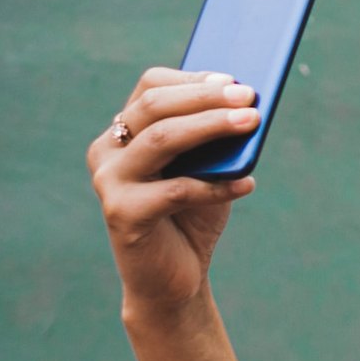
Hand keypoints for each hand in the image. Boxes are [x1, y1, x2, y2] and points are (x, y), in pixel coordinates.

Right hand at [87, 68, 260, 316]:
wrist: (174, 281)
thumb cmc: (192, 218)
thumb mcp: (207, 171)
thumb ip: (216, 141)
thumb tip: (246, 105)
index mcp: (123, 132)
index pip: (151, 87)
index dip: (193, 79)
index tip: (234, 79)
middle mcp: (107, 151)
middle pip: (155, 106)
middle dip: (206, 97)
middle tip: (249, 96)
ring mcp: (109, 181)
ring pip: (162, 139)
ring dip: (211, 126)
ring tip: (252, 123)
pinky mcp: (122, 214)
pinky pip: (176, 190)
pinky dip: (217, 185)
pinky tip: (248, 184)